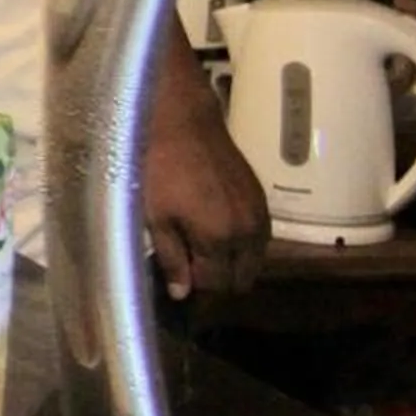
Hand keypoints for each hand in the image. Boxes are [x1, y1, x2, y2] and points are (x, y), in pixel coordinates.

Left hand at [141, 76, 267, 298]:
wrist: (183, 121)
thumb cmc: (158, 167)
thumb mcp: (153, 215)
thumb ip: (171, 257)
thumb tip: (183, 294)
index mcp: (220, 239)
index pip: (216, 286)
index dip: (195, 290)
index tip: (178, 286)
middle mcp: (248, 232)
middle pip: (241, 280)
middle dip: (218, 282)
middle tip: (190, 272)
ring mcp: (260, 216)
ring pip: (255, 262)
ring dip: (233, 265)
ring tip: (202, 254)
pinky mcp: (263, 200)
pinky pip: (260, 240)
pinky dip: (243, 246)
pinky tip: (218, 235)